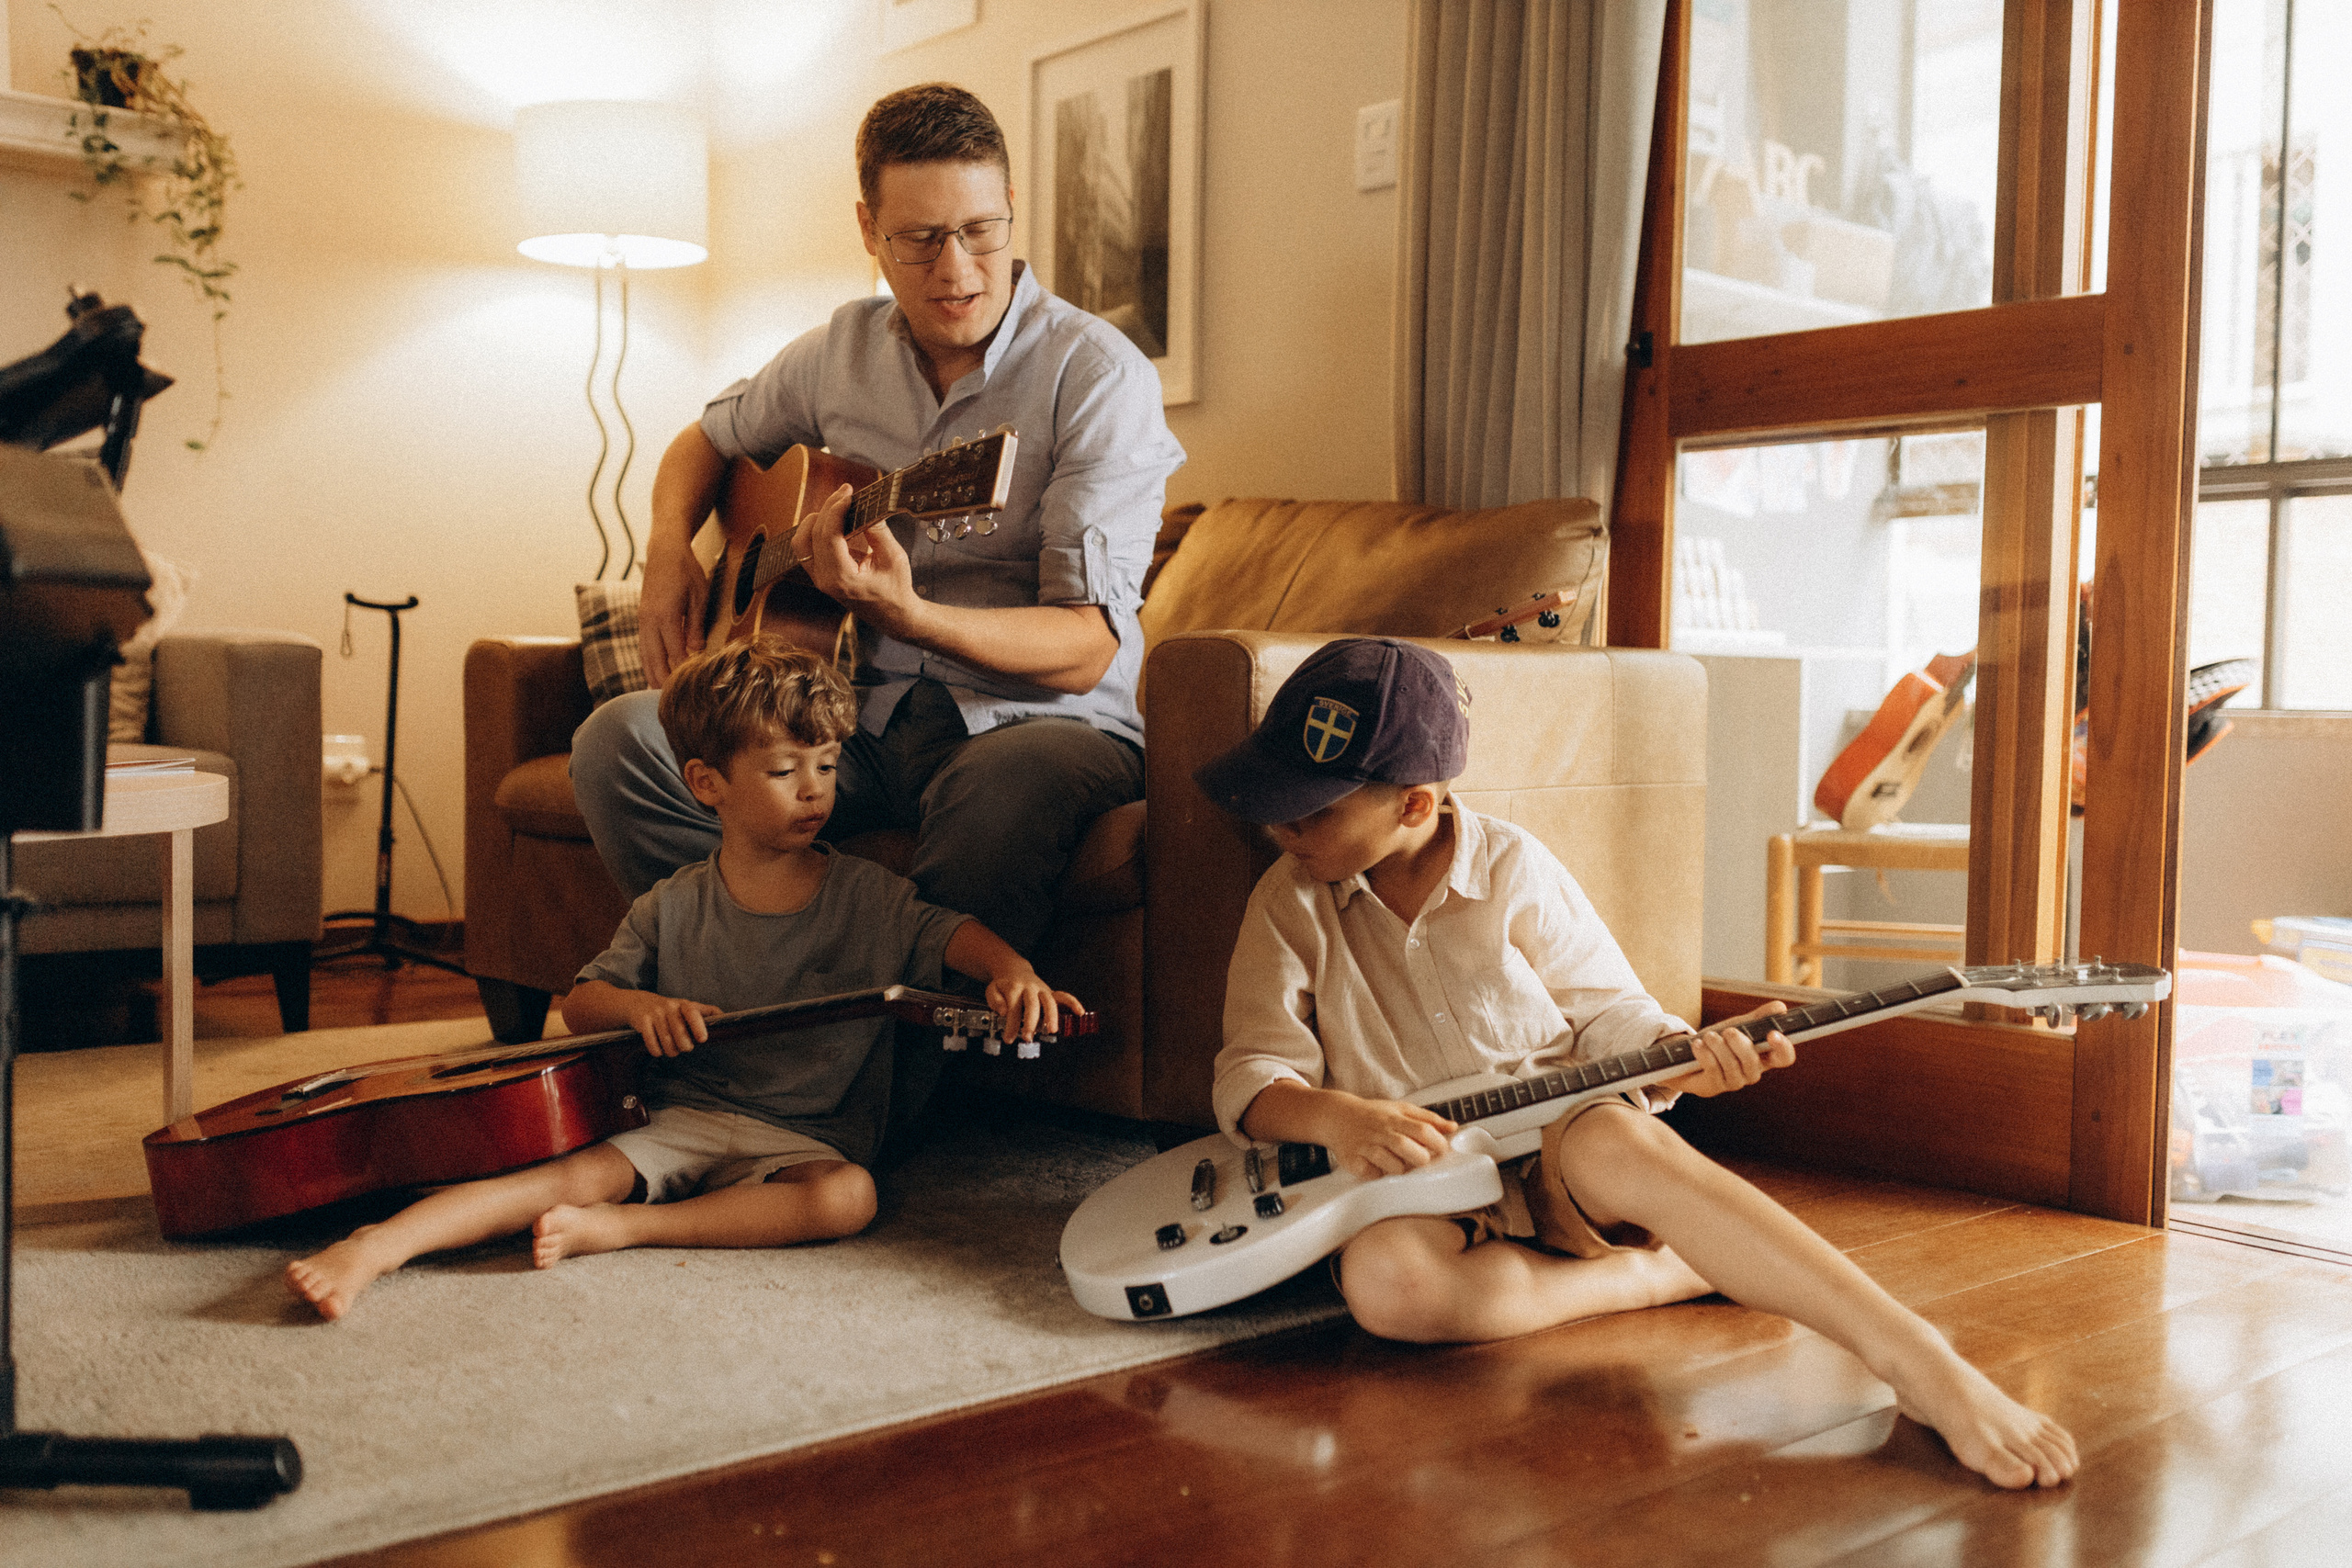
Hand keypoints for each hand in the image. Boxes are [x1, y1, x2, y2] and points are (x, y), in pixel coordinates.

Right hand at [623, 995, 723, 1057]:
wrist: (639, 1002)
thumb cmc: (670, 1009)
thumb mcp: (687, 1006)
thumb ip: (706, 1011)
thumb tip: (724, 1017)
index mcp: (684, 1005)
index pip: (692, 1012)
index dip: (698, 1026)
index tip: (703, 1039)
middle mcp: (669, 1007)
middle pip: (679, 1031)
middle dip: (684, 1045)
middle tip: (685, 1048)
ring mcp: (655, 1013)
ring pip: (666, 1039)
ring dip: (671, 1051)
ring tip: (672, 1051)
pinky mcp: (642, 1021)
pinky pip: (651, 1041)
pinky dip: (656, 1050)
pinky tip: (658, 1052)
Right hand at [638, 539, 709, 687]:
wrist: (664, 551)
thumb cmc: (686, 571)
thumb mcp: (699, 595)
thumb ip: (695, 624)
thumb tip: (697, 649)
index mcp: (665, 616)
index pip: (674, 654)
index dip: (682, 673)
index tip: (691, 689)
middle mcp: (649, 621)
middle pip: (655, 660)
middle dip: (664, 682)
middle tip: (674, 703)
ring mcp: (643, 621)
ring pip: (645, 656)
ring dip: (653, 675)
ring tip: (660, 696)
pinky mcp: (642, 619)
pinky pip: (644, 647)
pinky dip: (648, 663)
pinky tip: (654, 674)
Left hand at [794, 484, 923, 638]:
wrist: (893, 615)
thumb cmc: (896, 590)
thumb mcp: (893, 558)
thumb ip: (877, 531)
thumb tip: (866, 506)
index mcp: (842, 579)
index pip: (828, 536)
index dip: (835, 510)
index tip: (848, 493)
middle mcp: (824, 580)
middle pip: (813, 534)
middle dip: (828, 508)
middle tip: (845, 492)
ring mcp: (819, 579)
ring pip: (802, 541)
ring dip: (817, 518)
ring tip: (838, 505)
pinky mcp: (819, 575)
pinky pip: (807, 548)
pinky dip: (816, 530)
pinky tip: (834, 520)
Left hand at [984, 967, 1082, 1041]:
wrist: (1014, 970)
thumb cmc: (1004, 984)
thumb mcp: (992, 990)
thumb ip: (995, 1001)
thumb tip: (1003, 1011)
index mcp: (1014, 988)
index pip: (1013, 1008)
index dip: (1011, 1025)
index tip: (1008, 1038)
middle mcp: (1030, 988)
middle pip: (1032, 1005)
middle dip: (1031, 1022)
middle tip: (1027, 1037)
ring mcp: (1042, 990)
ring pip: (1049, 1002)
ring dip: (1051, 1016)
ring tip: (1051, 1031)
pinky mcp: (1050, 993)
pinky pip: (1063, 996)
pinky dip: (1072, 1003)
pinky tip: (1079, 1012)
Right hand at [1316, 1095, 1457, 1180]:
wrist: (1337, 1116)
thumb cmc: (1374, 1115)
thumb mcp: (1401, 1109)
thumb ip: (1428, 1119)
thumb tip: (1453, 1127)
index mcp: (1395, 1118)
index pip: (1423, 1130)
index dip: (1437, 1143)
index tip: (1441, 1150)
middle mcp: (1381, 1132)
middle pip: (1408, 1147)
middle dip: (1421, 1158)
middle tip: (1421, 1160)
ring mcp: (1366, 1147)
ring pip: (1392, 1165)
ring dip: (1400, 1169)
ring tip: (1398, 1164)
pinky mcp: (1353, 1161)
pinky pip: (1372, 1174)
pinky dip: (1379, 1174)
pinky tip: (1377, 1167)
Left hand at [1662, 1001, 1793, 1097]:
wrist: (1689, 1055)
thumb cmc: (1721, 1041)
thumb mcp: (1740, 1025)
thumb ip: (1759, 1017)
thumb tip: (1781, 1008)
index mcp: (1764, 1056)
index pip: (1785, 1058)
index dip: (1783, 1047)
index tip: (1772, 1033)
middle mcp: (1752, 1072)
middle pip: (1753, 1061)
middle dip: (1739, 1043)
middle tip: (1728, 1031)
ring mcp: (1734, 1081)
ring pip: (1732, 1066)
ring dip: (1718, 1046)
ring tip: (1709, 1036)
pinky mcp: (1715, 1086)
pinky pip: (1713, 1070)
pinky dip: (1705, 1054)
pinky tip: (1698, 1045)